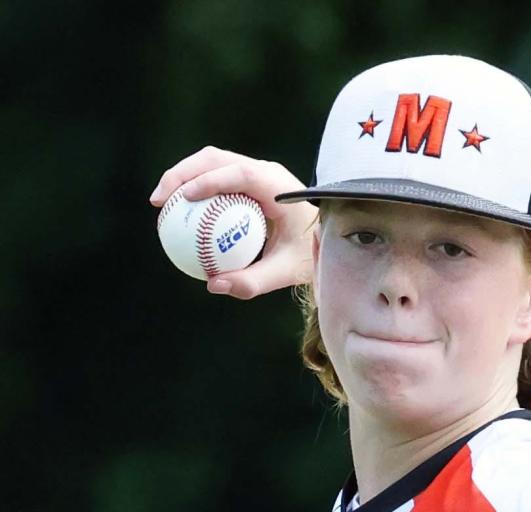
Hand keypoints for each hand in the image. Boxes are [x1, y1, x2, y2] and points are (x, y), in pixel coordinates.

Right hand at [149, 146, 315, 297]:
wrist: (323, 238)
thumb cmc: (307, 254)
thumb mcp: (284, 272)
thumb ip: (252, 281)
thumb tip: (213, 285)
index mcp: (277, 186)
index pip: (240, 173)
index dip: (210, 180)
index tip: (185, 197)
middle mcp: (265, 171)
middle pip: (216, 159)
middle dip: (182, 173)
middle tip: (159, 201)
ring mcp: (254, 171)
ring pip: (210, 163)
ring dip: (181, 177)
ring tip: (160, 204)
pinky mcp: (246, 179)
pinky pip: (214, 178)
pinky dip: (192, 189)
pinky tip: (176, 212)